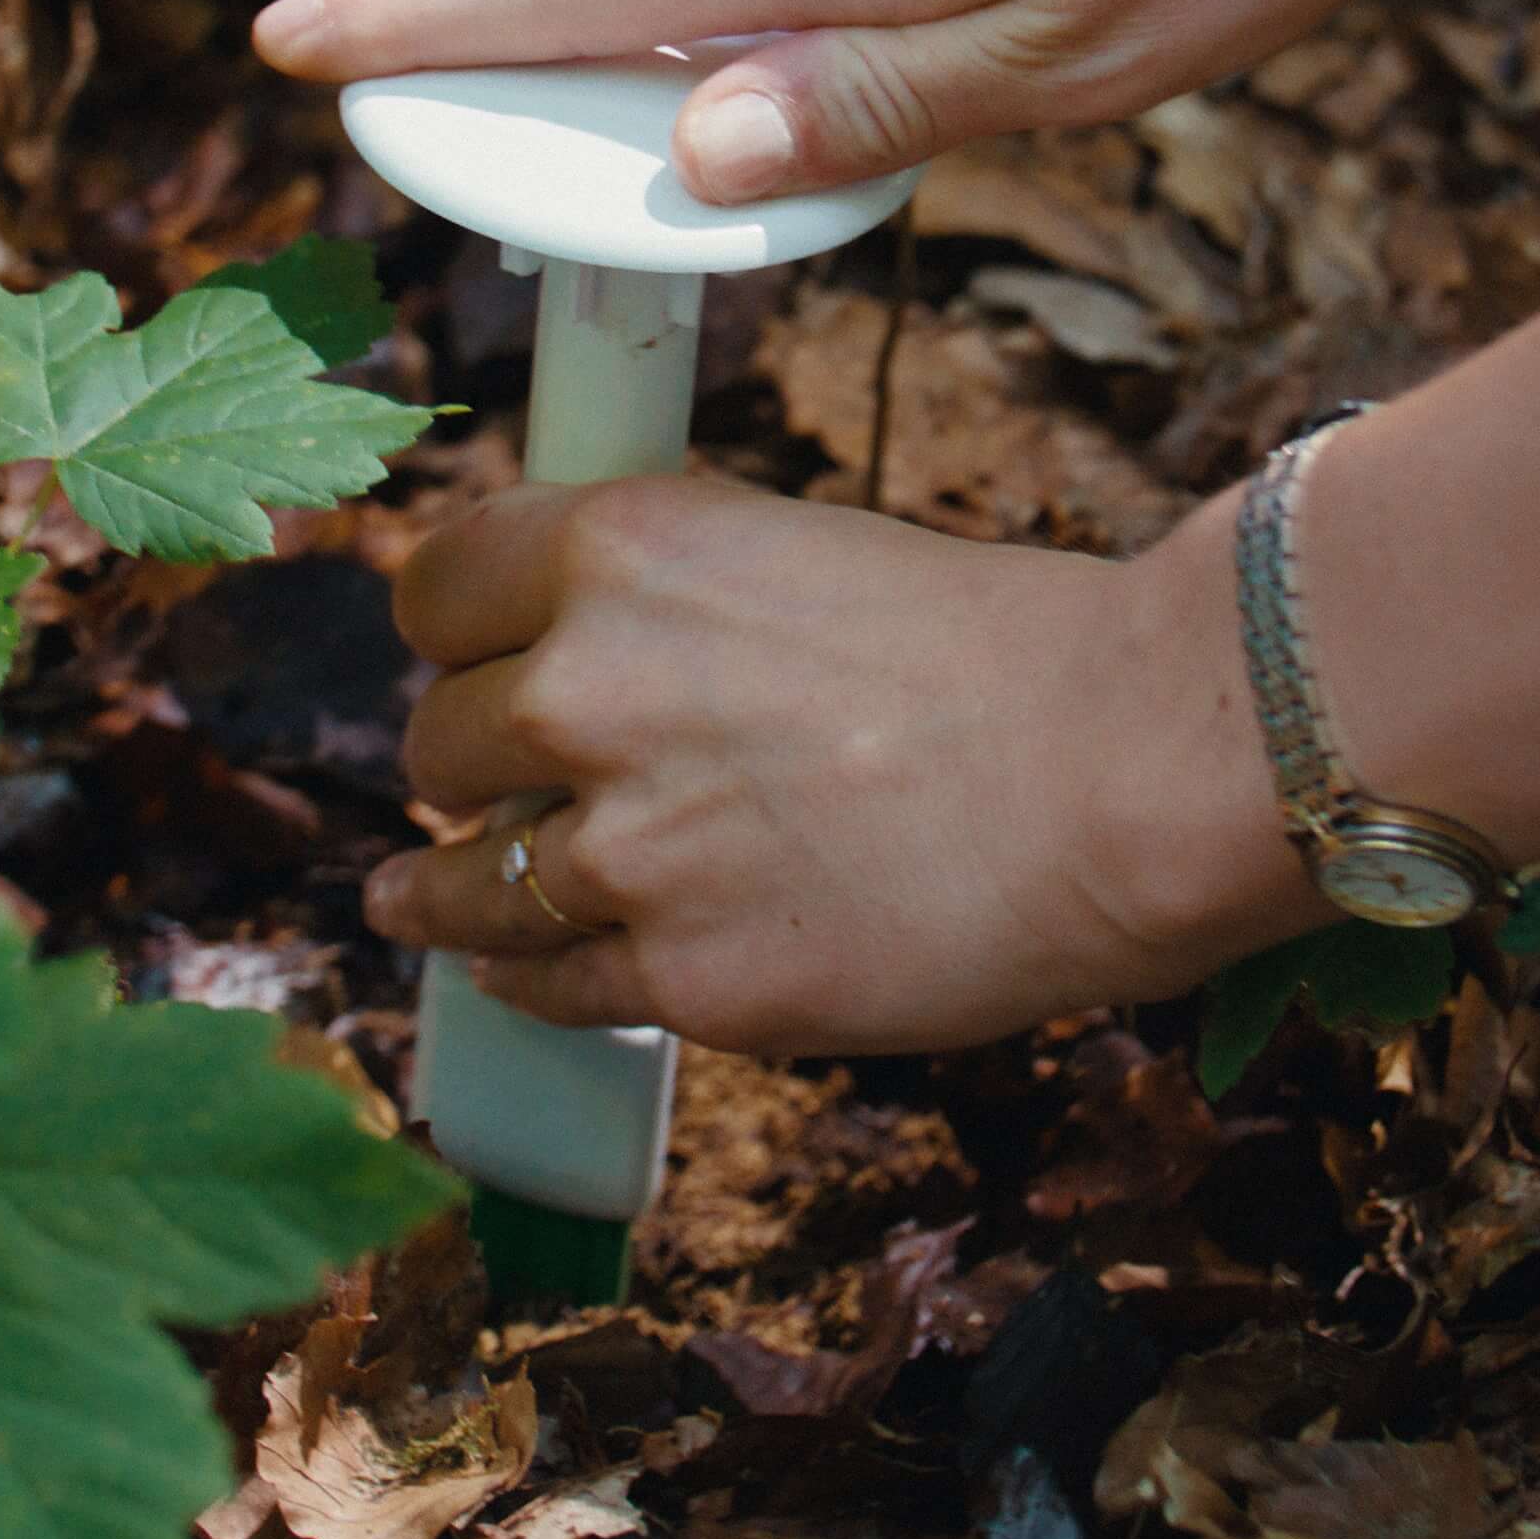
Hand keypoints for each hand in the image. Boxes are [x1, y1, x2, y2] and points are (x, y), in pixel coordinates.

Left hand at [362, 477, 1321, 1055]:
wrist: (1125, 770)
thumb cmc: (1005, 651)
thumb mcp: (799, 552)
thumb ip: (668, 605)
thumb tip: (583, 653)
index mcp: (619, 551)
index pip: (434, 589)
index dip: (451, 632)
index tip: (460, 658)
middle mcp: (585, 691)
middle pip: (440, 742)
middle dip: (475, 764)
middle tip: (509, 782)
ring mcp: (626, 848)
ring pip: (460, 886)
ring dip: (444, 895)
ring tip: (414, 905)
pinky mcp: (682, 980)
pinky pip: (547, 988)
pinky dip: (531, 983)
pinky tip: (516, 978)